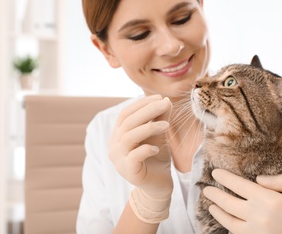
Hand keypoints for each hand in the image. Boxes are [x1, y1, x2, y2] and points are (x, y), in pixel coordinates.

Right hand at [109, 95, 172, 222]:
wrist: (158, 185)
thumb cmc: (156, 157)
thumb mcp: (159, 135)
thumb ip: (159, 118)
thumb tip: (166, 100)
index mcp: (118, 134)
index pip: (125, 114)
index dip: (141, 104)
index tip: (160, 97)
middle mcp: (114, 145)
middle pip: (128, 123)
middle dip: (148, 111)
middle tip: (165, 105)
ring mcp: (118, 159)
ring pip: (129, 137)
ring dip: (149, 128)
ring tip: (167, 125)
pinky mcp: (127, 171)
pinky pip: (134, 156)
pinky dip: (146, 149)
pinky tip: (157, 148)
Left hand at [203, 169, 281, 233]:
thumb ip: (281, 180)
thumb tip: (257, 179)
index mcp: (270, 200)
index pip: (239, 186)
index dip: (225, 178)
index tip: (215, 172)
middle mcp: (260, 217)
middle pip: (229, 203)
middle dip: (215, 194)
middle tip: (206, 189)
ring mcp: (257, 233)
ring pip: (229, 222)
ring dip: (218, 212)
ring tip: (212, 206)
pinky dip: (230, 228)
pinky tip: (227, 222)